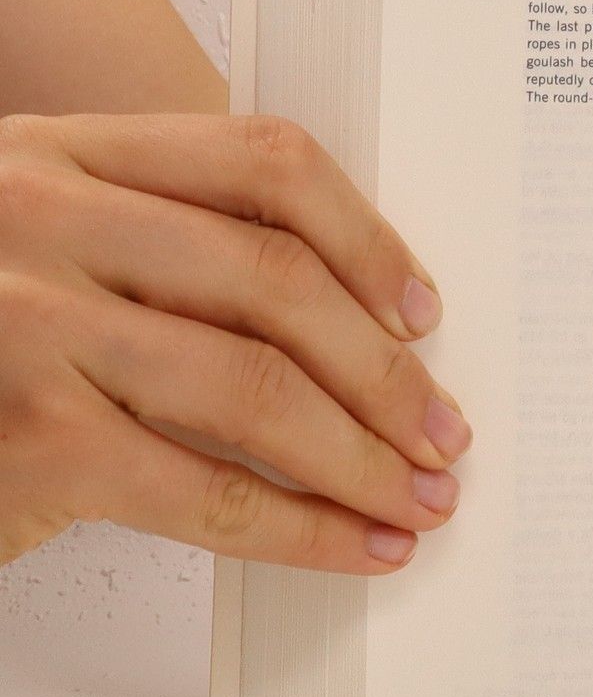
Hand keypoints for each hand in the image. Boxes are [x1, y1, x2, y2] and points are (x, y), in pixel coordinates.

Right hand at [0, 113, 468, 572]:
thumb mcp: (43, 250)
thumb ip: (164, 253)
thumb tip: (361, 329)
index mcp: (64, 151)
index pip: (263, 161)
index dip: (368, 237)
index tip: (426, 310)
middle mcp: (40, 215)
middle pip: (278, 280)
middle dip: (387, 371)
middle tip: (447, 431)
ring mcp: (27, 322)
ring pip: (258, 386)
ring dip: (365, 455)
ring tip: (423, 496)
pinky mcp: (31, 437)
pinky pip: (209, 488)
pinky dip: (304, 528)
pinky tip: (359, 544)